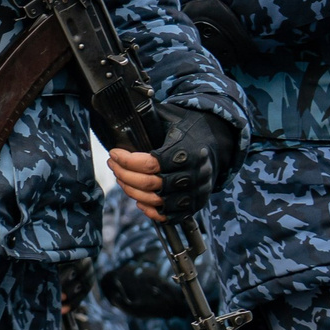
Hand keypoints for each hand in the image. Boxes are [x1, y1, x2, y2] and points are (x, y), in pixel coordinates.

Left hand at [108, 105, 238, 220]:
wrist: (217, 140)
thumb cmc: (188, 127)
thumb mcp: (171, 117)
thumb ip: (148, 119)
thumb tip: (118, 114)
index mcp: (186, 152)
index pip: (149, 164)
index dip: (126, 161)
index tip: (113, 153)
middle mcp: (193, 175)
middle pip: (149, 184)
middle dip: (124, 175)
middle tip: (112, 165)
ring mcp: (195, 192)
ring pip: (156, 201)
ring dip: (132, 191)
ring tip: (121, 178)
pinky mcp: (194, 204)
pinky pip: (169, 215)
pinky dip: (150, 210)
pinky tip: (138, 199)